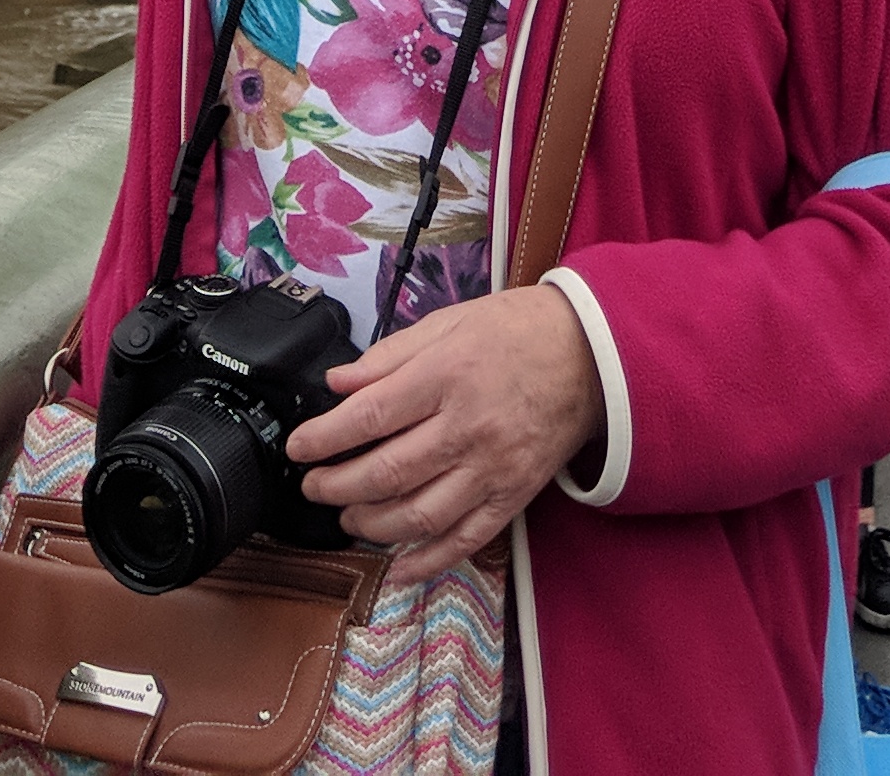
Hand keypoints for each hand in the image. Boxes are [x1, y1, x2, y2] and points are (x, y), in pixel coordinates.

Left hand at [291, 287, 604, 589]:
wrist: (590, 356)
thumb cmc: (514, 332)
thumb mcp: (449, 323)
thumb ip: (390, 355)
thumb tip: (338, 383)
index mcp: (447, 375)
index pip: (370, 416)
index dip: (325, 437)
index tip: (299, 447)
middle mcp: (468, 426)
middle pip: (388, 471)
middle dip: (337, 486)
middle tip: (313, 487)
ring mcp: (492, 468)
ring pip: (419, 514)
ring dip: (372, 525)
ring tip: (348, 518)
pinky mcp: (513, 496)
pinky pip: (465, 540)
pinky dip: (428, 561)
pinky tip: (398, 566)